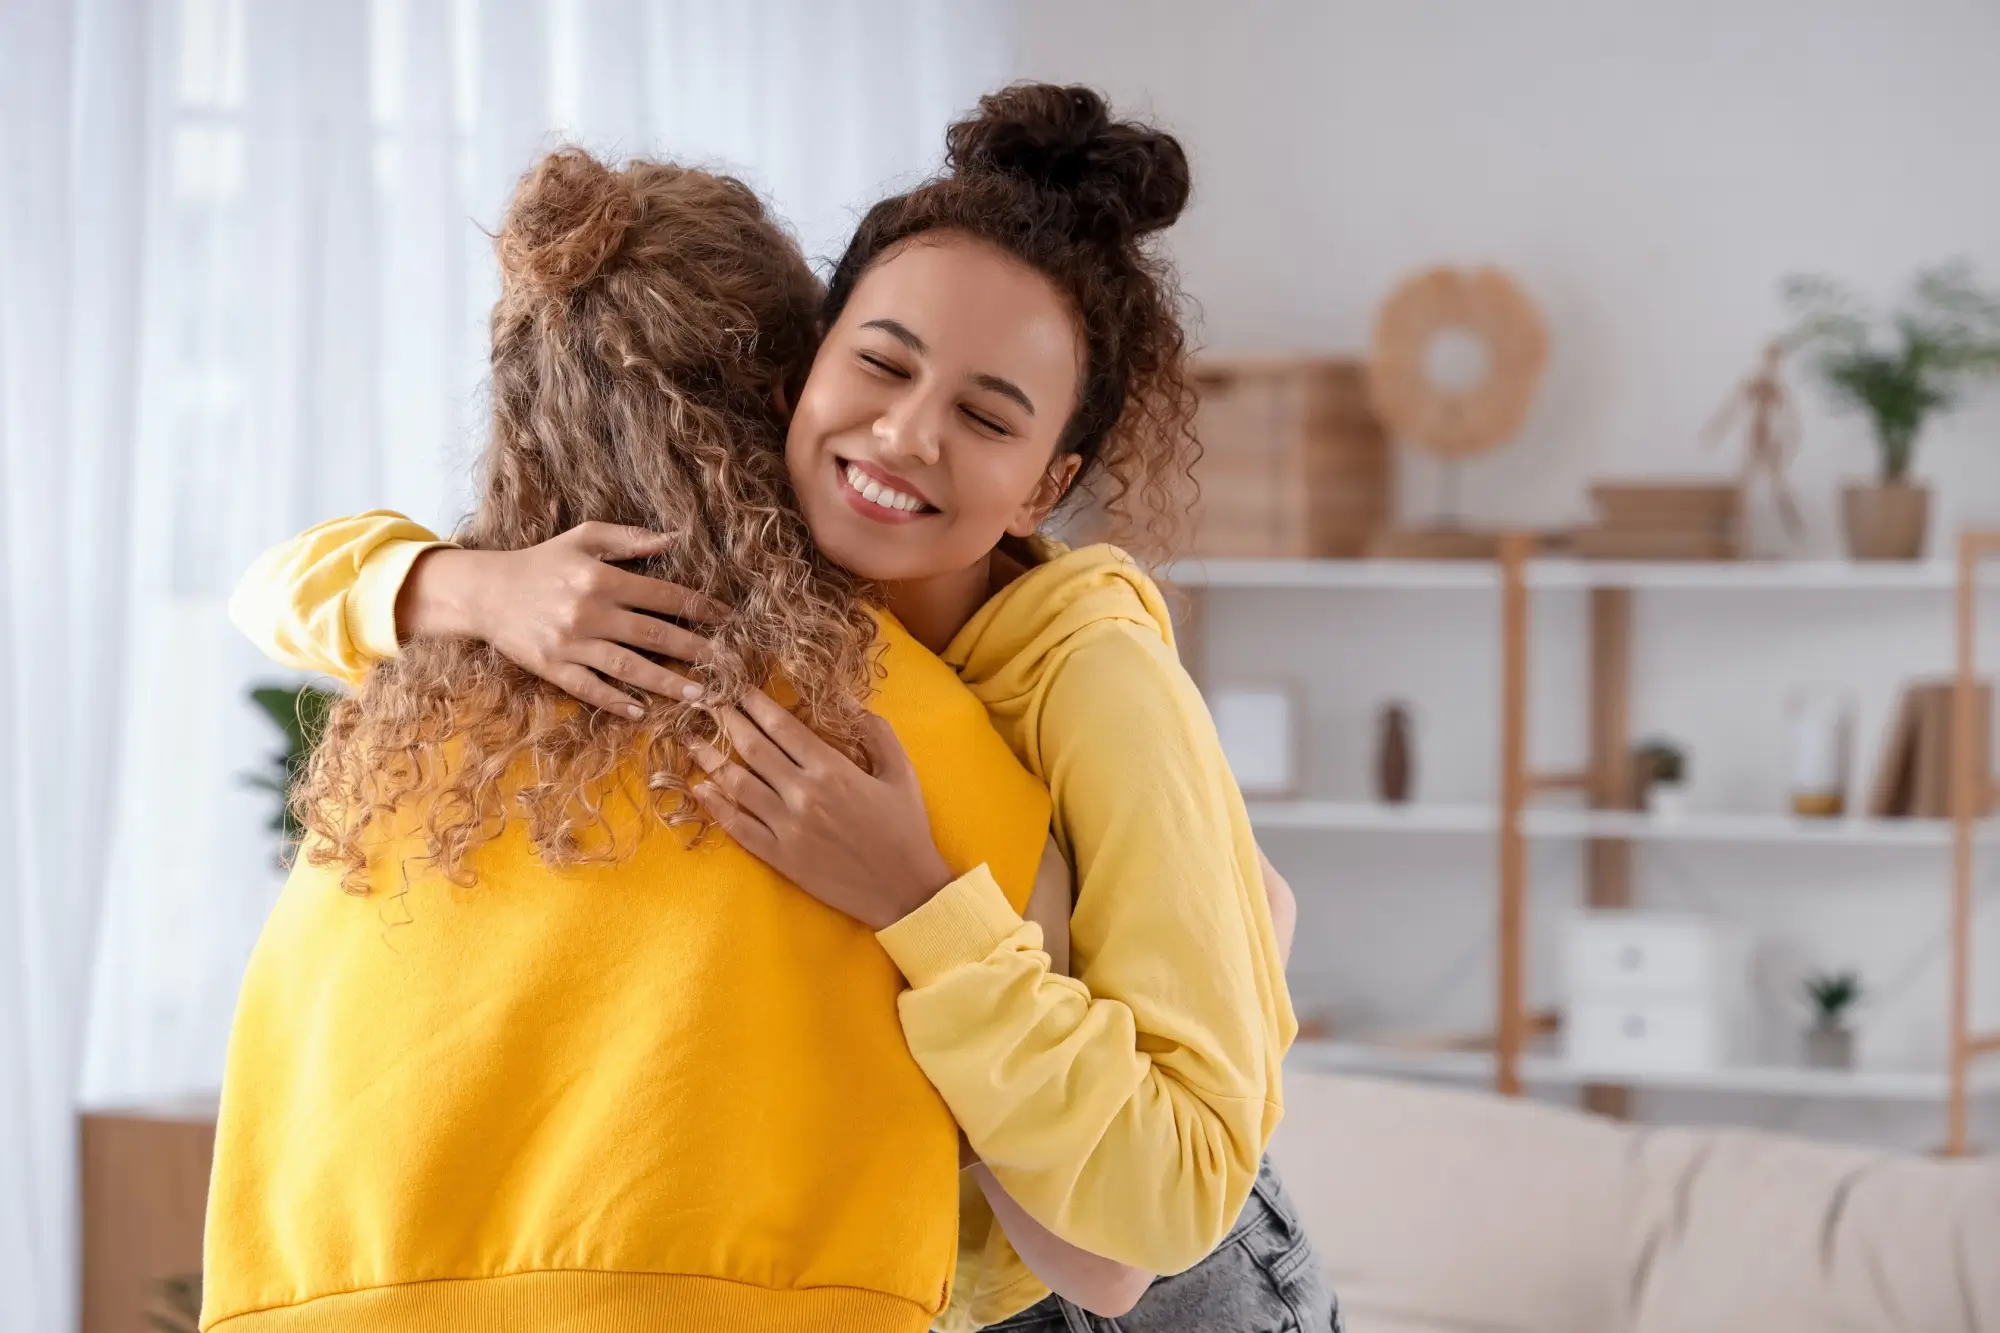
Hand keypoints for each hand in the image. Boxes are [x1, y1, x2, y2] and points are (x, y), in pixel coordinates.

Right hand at [398, 522, 727, 718]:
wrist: (485, 591)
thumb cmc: (541, 562)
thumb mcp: (583, 538)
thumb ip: (629, 538)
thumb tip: (674, 538)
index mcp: (601, 577)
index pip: (663, 595)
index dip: (699, 607)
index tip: (727, 619)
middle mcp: (589, 611)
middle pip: (654, 634)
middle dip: (696, 650)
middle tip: (728, 665)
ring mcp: (570, 643)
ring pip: (629, 667)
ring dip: (667, 682)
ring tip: (700, 695)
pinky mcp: (552, 667)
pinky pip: (589, 688)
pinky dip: (616, 700)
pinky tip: (642, 710)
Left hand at [689, 689, 954, 929]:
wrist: (905, 890)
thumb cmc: (906, 828)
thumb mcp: (900, 772)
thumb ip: (875, 731)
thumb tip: (848, 699)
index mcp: (832, 769)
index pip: (781, 726)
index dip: (755, 703)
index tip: (737, 688)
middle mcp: (803, 794)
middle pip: (752, 748)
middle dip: (727, 721)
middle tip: (706, 703)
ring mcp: (787, 827)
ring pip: (737, 784)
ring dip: (710, 759)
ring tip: (692, 741)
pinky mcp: (779, 857)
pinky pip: (738, 826)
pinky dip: (716, 806)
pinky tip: (700, 789)